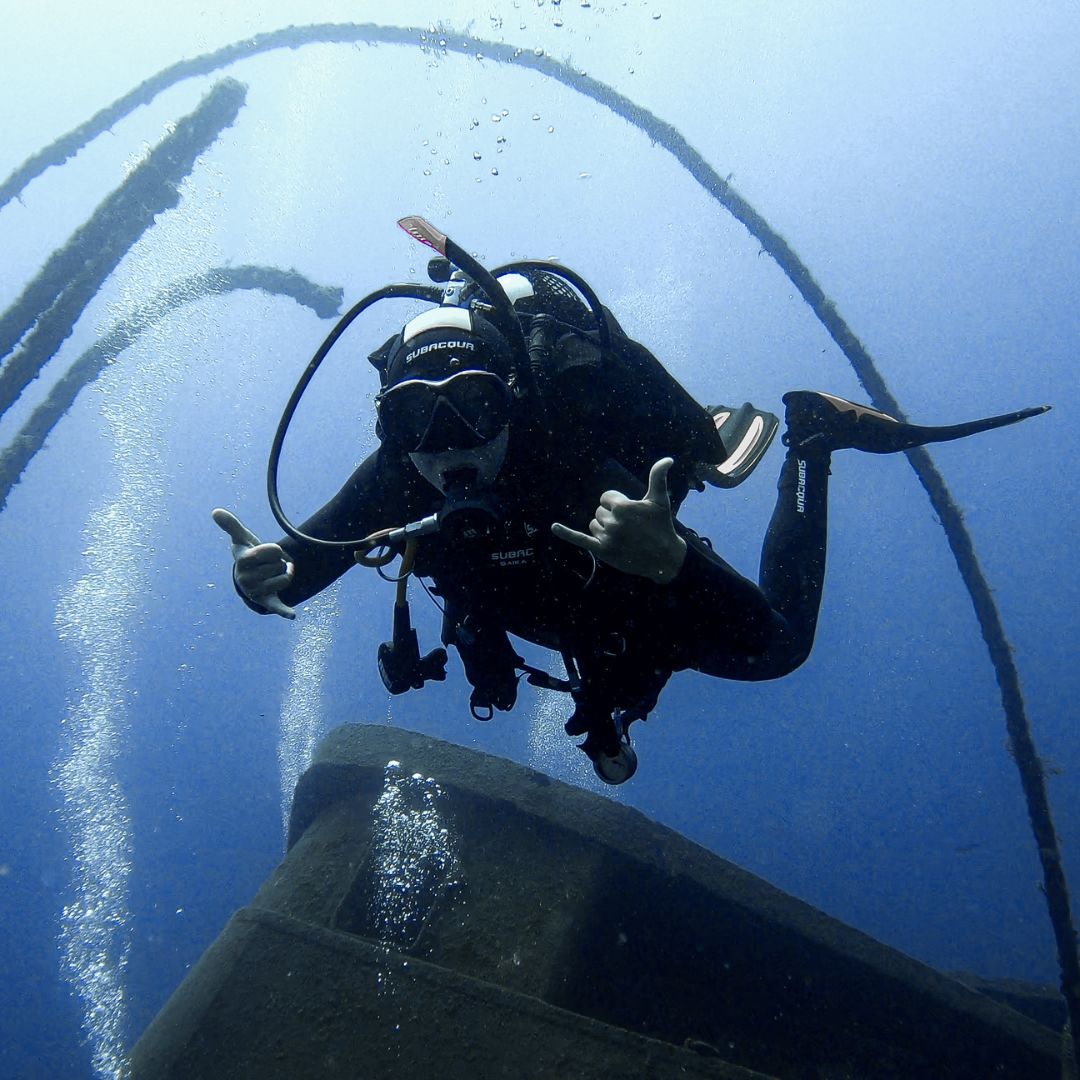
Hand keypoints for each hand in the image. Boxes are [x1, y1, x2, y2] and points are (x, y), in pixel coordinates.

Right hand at [212, 508, 296, 618]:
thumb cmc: (248, 554)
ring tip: (272, 575)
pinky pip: (276, 606)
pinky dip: (284, 610)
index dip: (276, 550)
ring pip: (286, 578)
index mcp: (243, 561)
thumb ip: (232, 525)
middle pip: (281, 564)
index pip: (274, 550)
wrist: (250, 577)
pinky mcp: (266, 602)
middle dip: (279, 562)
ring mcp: (255, 591)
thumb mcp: (241, 539)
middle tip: (267, 565)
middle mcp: (246, 578)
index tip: (266, 552)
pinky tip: (291, 615)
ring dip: (284, 575)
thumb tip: (215, 511)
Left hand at [551, 457, 686, 583]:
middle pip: (600, 512)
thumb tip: (668, 458)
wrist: (664, 558)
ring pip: (594, 525)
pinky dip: (565, 533)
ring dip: (604, 528)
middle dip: (612, 517)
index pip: (606, 498)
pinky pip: (579, 539)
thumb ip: (658, 477)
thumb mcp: (660, 500)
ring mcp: (606, 537)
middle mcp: (612, 522)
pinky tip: (554, 527)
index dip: (617, 504)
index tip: (631, 513)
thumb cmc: (661, 526)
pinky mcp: (602, 551)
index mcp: (622, 507)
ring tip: (623, 536)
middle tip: (630, 528)